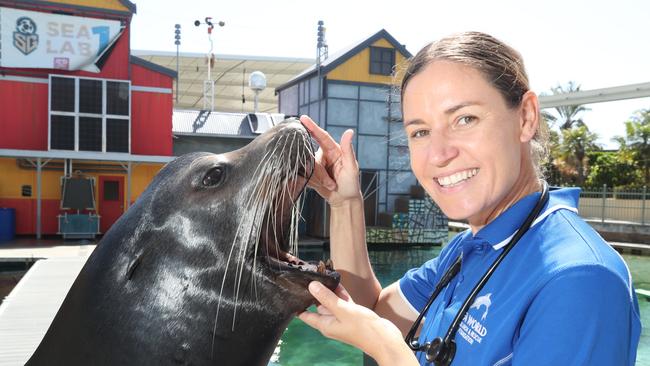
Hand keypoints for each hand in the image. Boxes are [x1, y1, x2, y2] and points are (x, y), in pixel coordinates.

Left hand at [298, 282, 417, 364]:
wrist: (385, 339)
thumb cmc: (363, 329)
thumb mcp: (342, 310)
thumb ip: (327, 298)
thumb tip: (312, 286)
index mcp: (325, 325)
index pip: (305, 315)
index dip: (299, 304)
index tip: (294, 290)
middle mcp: (331, 322)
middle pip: (318, 306)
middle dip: (315, 292)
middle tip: (311, 274)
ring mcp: (342, 318)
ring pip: (332, 302)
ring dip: (329, 290)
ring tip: (323, 274)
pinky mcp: (353, 315)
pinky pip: (343, 302)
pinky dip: (340, 293)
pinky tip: (338, 281)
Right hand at [300, 115, 361, 206]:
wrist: (344, 200)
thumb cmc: (351, 183)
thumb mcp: (352, 167)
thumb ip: (348, 150)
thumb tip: (350, 131)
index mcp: (333, 150)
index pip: (321, 136)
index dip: (312, 127)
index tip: (303, 118)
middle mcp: (323, 155)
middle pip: (312, 156)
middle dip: (320, 172)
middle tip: (331, 183)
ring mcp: (316, 164)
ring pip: (309, 167)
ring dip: (320, 179)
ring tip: (331, 185)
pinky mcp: (309, 174)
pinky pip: (305, 175)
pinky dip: (314, 182)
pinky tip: (323, 186)